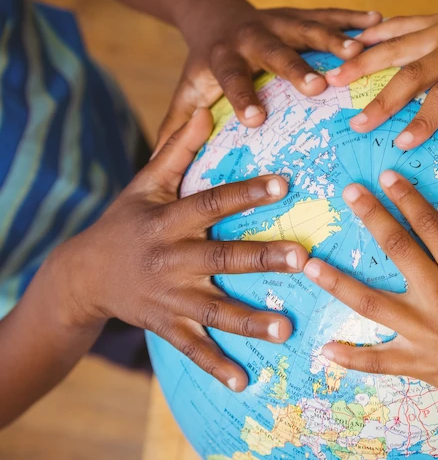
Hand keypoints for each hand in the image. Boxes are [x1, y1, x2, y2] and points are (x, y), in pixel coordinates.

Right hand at [55, 109, 307, 390]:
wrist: (83, 274)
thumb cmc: (125, 221)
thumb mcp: (145, 183)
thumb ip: (178, 149)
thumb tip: (205, 108)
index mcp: (168, 220)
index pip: (212, 203)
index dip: (246, 193)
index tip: (284, 182)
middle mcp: (171, 259)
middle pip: (222, 258)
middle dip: (262, 258)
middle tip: (302, 257)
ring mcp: (170, 297)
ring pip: (214, 309)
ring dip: (249, 320)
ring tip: (285, 328)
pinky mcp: (167, 326)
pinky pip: (193, 348)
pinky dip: (216, 365)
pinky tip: (244, 381)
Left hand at [156, 0, 381, 149]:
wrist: (212, 12)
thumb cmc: (204, 66)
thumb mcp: (187, 92)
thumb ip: (177, 128)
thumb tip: (155, 168)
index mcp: (223, 58)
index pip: (231, 79)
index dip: (242, 97)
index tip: (256, 119)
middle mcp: (251, 36)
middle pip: (274, 50)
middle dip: (296, 67)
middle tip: (319, 85)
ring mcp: (277, 21)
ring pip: (306, 28)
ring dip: (334, 38)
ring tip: (361, 51)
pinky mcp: (298, 14)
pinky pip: (328, 14)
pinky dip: (352, 18)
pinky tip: (378, 22)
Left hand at [302, 171, 437, 425]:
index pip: (429, 224)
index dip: (406, 197)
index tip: (385, 176)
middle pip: (397, 250)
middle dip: (371, 217)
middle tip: (348, 192)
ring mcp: (427, 333)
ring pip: (373, 303)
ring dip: (339, 283)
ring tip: (308, 265)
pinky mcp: (423, 364)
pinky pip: (381, 361)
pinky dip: (352, 358)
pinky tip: (325, 350)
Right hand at [325, 0, 437, 163]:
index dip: (423, 119)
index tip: (402, 143)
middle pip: (413, 72)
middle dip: (383, 99)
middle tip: (357, 122)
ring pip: (398, 44)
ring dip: (365, 61)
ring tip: (333, 76)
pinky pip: (402, 24)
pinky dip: (376, 32)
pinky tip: (352, 44)